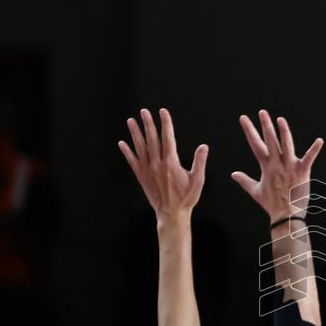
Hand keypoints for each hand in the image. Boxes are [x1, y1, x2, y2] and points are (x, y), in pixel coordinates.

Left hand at [118, 108, 207, 222]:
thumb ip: (200, 162)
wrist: (171, 213)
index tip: (163, 112)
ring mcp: (147, 170)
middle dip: (148, 124)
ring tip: (131, 121)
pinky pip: (132, 162)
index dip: (165, 123)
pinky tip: (122, 143)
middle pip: (151, 139)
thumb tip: (203, 146)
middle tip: (144, 111)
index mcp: (171, 163)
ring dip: (135, 133)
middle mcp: (157, 164)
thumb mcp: (198, 180)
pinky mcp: (142, 177)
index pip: (168, 138)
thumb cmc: (186, 198)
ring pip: (140, 148)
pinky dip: (127, 152)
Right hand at [231, 110, 323, 220]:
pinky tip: (320, 140)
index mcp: (266, 166)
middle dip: (265, 125)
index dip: (249, 130)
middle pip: (270, 141)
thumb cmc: (271, 205)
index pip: (255, 144)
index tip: (244, 118)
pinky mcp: (302, 172)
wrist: (285, 216)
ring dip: (284, 132)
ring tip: (280, 120)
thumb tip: (233, 174)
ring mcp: (290, 167)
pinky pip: (309, 158)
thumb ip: (244, 180)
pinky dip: (314, 150)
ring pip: (287, 145)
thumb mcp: (255, 191)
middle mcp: (277, 164)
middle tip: (262, 112)